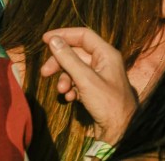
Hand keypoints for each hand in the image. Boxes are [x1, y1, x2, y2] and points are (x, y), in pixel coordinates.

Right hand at [40, 28, 137, 143]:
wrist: (119, 128)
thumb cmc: (107, 102)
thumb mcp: (85, 79)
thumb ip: (69, 59)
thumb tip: (53, 40)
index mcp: (107, 54)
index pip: (84, 36)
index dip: (64, 35)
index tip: (44, 39)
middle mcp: (104, 62)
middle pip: (76, 54)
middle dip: (60, 63)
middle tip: (45, 73)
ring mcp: (100, 76)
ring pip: (76, 70)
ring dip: (65, 79)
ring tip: (62, 91)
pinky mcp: (96, 89)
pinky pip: (78, 82)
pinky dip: (72, 88)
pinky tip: (71, 98)